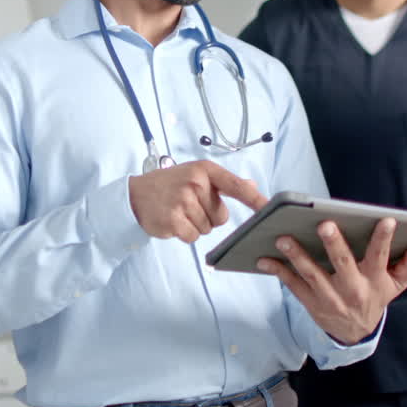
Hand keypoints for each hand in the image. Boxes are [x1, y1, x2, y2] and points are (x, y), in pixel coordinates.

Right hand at [128, 160, 268, 242]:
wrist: (135, 195)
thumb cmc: (170, 185)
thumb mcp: (196, 175)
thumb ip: (225, 183)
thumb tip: (253, 187)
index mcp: (205, 170)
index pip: (237, 186)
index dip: (256, 200)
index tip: (270, 208)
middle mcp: (196, 182)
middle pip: (221, 216)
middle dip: (207, 216)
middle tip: (188, 205)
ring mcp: (183, 200)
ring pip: (207, 228)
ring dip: (195, 225)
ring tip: (178, 211)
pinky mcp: (174, 219)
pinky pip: (193, 237)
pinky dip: (184, 234)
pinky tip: (172, 221)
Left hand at [258, 218, 406, 344]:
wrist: (355, 334)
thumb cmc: (374, 298)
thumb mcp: (395, 286)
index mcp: (374, 280)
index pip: (380, 256)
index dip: (384, 239)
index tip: (387, 220)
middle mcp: (351, 289)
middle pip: (342, 264)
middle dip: (334, 245)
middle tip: (324, 225)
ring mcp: (328, 297)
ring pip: (311, 274)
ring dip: (297, 255)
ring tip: (283, 237)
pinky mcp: (310, 302)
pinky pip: (291, 285)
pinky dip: (277, 270)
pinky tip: (263, 257)